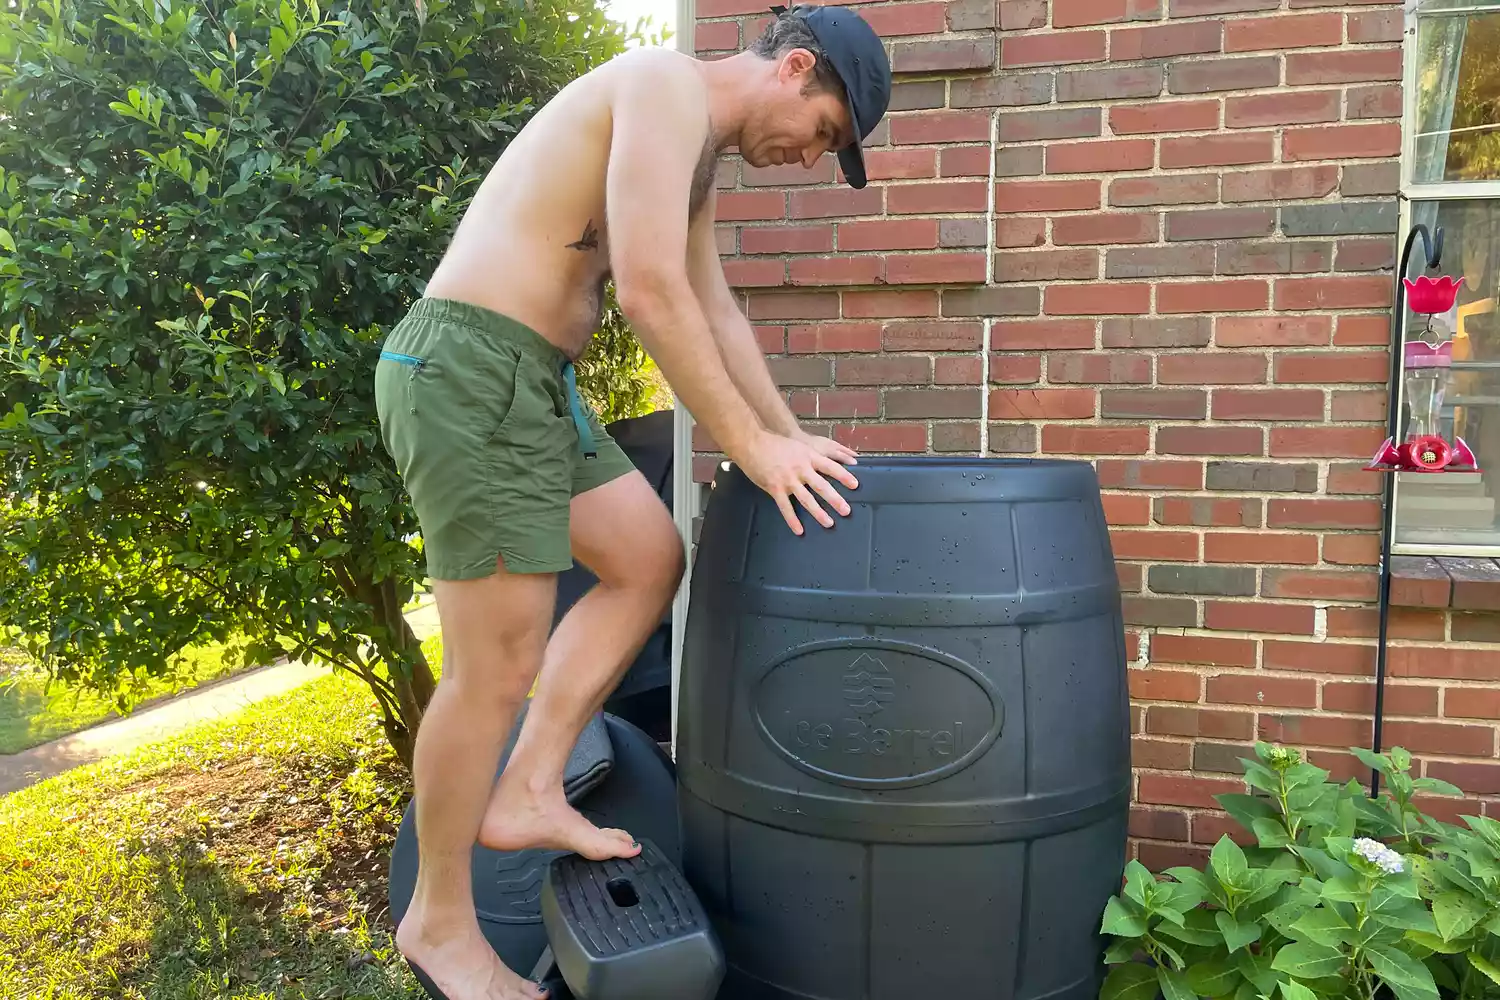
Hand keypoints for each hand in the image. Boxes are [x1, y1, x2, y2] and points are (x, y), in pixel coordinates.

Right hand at [737, 430, 859, 534]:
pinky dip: (793, 520)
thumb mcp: (797, 446)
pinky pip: (786, 507)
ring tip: (829, 523)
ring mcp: (788, 479)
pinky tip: (799, 530)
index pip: (830, 467)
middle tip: (846, 511)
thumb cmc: (774, 443)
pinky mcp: (775, 487)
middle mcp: (801, 468)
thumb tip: (821, 465)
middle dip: (835, 499)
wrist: (752, 443)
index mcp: (808, 456)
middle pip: (822, 486)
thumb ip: (809, 456)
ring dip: (818, 512)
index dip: (844, 476)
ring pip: (806, 498)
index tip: (856, 485)